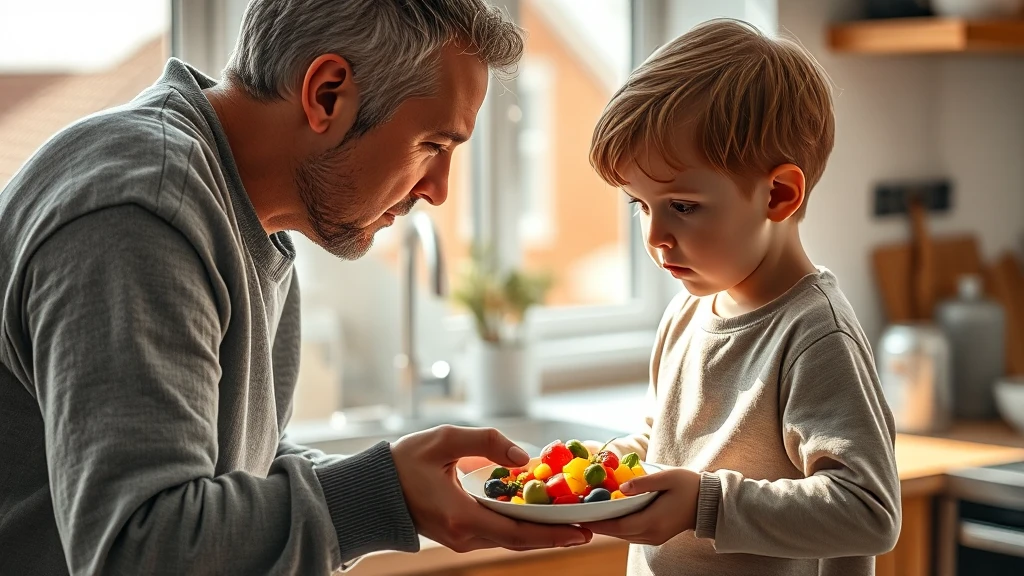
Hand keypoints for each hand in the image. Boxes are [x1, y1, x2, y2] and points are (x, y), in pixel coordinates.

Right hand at [391, 425, 592, 552]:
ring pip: (508, 540)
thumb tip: (523, 457)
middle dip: (553, 535)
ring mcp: (459, 538)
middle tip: (587, 529)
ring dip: (539, 532)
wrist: (371, 490)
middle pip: (518, 540)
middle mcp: (463, 535)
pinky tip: (537, 518)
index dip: (551, 533)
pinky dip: (520, 528)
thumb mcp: (444, 440)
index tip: (581, 532)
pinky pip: (496, 534)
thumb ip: (486, 444)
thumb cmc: (403, 462)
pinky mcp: (457, 534)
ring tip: (570, 523)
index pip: (517, 532)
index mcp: (461, 517)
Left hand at [581, 467, 700, 545]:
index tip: (579, 517)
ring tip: (588, 513)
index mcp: (652, 521)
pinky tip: (609, 515)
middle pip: (617, 532)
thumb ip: (643, 482)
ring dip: (606, 526)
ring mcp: (653, 538)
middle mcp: (651, 534)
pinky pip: (630, 533)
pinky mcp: (654, 536)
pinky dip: (617, 526)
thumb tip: (621, 488)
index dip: (597, 523)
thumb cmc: (689, 486)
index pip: (618, 526)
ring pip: (622, 535)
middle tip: (577, 513)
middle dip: (597, 524)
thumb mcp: (667, 477)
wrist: (708, 503)